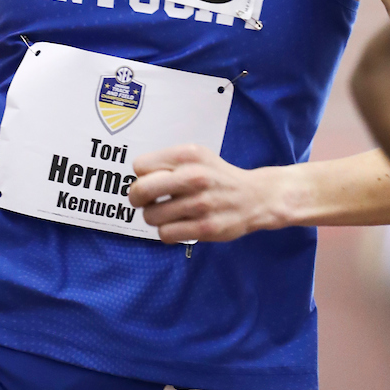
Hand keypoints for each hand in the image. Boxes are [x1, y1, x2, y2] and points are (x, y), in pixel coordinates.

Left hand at [129, 144, 286, 243]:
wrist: (255, 196)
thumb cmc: (216, 176)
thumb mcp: (196, 156)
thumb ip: (166, 163)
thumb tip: (134, 183)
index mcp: (188, 154)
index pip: (140, 166)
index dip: (143, 176)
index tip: (155, 181)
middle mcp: (194, 176)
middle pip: (139, 190)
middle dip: (137, 198)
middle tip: (147, 201)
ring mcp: (200, 203)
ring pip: (150, 216)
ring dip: (155, 217)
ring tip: (169, 213)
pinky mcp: (206, 227)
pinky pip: (165, 234)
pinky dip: (167, 232)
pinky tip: (178, 225)